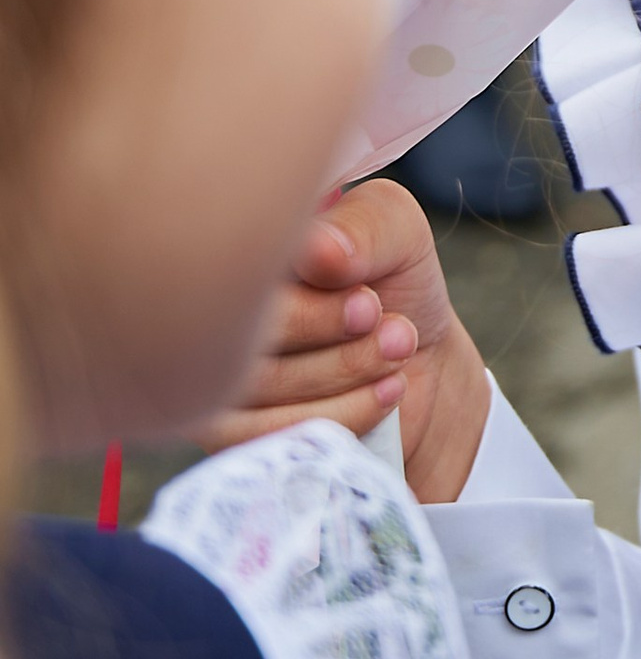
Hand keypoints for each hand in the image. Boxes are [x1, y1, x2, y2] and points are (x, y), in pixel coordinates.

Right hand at [199, 179, 491, 505]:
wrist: (417, 367)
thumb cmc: (392, 286)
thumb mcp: (398, 234)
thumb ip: (367, 224)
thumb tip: (319, 251)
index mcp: (232, 244)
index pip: (229, 261)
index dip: (302, 293)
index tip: (368, 300)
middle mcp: (205, 307)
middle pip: (232, 325)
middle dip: (325, 328)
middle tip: (389, 325)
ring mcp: (207, 374)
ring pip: (253, 383)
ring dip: (344, 369)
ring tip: (398, 349)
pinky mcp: (225, 432)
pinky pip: (264, 435)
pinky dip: (340, 413)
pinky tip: (387, 390)